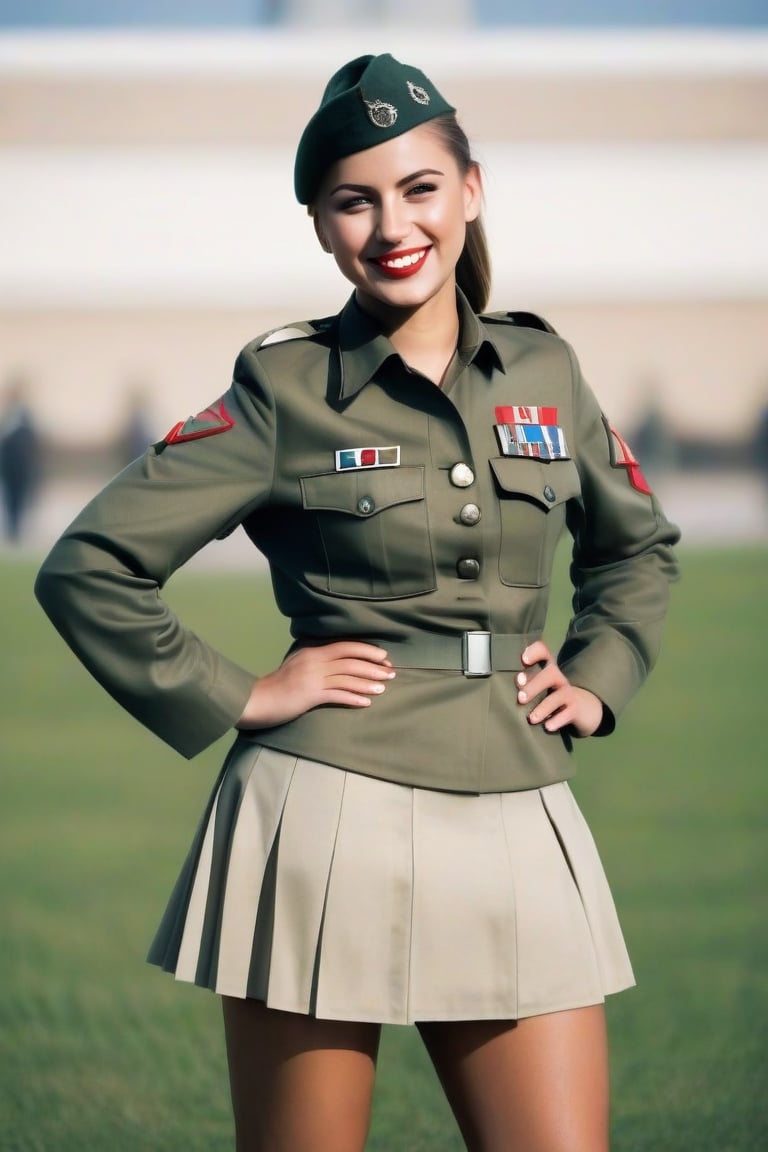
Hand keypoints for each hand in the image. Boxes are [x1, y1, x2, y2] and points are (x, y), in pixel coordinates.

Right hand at [237, 642, 395, 728]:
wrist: (258, 700)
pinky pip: (337, 695)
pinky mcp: (310, 695)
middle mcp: (315, 662)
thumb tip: (339, 662)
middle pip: (350, 661)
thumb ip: (317, 661)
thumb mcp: (298, 665)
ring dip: (368, 683)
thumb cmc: (279, 684)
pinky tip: (366, 702)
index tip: (383, 657)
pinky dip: (353, 698)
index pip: (346, 646)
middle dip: (373, 666)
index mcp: (313, 652)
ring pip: (347, 677)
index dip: (367, 651)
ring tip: (383, 687)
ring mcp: (312, 678)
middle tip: (391, 672)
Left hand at [516, 640, 602, 737]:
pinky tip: (547, 726)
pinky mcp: (574, 709)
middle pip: (550, 674)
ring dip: (543, 707)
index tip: (523, 660)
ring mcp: (568, 693)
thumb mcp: (536, 684)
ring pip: (559, 696)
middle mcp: (558, 678)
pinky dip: (557, 720)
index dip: (535, 652)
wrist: (578, 707)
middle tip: (520, 698)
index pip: (543, 652)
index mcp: (547, 668)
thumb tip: (502, 685)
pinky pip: (568, 713)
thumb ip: (523, 682)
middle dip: (535, 685)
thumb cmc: (547, 693)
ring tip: (531, 718)